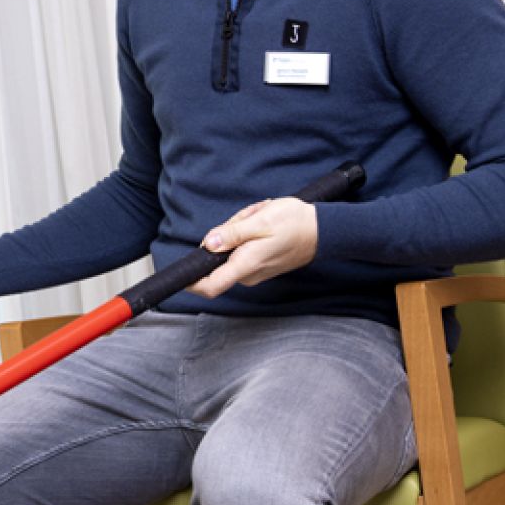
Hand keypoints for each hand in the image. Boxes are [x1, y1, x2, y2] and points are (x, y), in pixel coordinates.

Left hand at [186, 197, 318, 297]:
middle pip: (217, 258)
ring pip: (230, 251)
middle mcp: (248, 273)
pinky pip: (242, 250)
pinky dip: (247, 235)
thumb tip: (208, 244)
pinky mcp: (259, 265)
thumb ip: (232, 233)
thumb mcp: (260, 221)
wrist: (324, 230)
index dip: (191, 282)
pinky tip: (262, 225)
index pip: (211, 286)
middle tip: (245, 218)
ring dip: (238, 231)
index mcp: (246, 264)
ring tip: (258, 219)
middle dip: (225, 234)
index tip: (180, 274)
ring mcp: (254, 271)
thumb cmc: (295, 223)